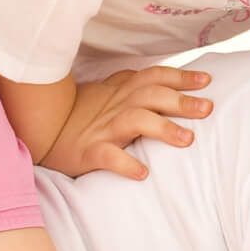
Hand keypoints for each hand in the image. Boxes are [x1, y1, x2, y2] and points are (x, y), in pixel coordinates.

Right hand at [39, 66, 209, 179]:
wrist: (42, 131)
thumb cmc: (82, 112)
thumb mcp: (109, 91)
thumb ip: (135, 83)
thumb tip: (167, 77)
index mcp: (122, 90)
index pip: (155, 77)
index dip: (181, 77)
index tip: (207, 80)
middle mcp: (116, 106)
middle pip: (152, 96)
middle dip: (181, 101)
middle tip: (208, 108)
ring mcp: (103, 128)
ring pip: (135, 122)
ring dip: (163, 129)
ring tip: (188, 140)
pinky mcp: (89, 152)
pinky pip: (108, 156)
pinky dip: (125, 163)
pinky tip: (143, 173)